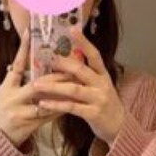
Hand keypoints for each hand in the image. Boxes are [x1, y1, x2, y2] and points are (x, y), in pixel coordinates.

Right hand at [0, 27, 71, 147]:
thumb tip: (32, 58)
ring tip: (77, 85)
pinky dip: (61, 109)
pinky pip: (49, 116)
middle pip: (37, 85)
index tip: (31, 31)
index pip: (17, 64)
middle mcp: (13, 99)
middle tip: (73, 67)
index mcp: (7, 87)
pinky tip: (73, 103)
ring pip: (46, 102)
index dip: (23, 48)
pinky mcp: (29, 126)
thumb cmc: (2, 110)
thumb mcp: (6, 91)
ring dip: (63, 94)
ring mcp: (21, 113)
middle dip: (57, 77)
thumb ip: (18, 77)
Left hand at [33, 25, 126, 145]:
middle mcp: (102, 84)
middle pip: (81, 70)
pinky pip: (71, 107)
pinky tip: (43, 103)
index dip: (84, 42)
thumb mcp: (99, 86)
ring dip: (53, 86)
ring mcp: (98, 99)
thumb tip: (66, 60)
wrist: (119, 127)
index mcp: (103, 75)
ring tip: (36, 84)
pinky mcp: (93, 114)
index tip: (72, 29)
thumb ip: (86, 75)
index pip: (94, 55)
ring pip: (73, 89)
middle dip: (62, 64)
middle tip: (45, 60)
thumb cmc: (103, 104)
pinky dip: (56, 105)